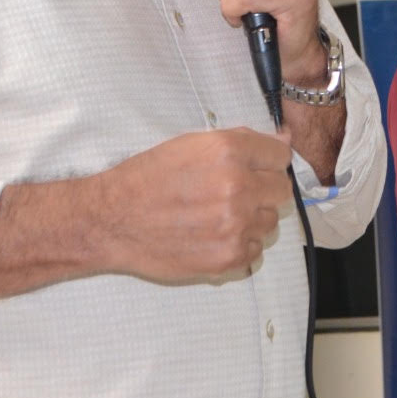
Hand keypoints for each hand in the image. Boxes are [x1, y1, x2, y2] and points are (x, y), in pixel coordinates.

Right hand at [93, 128, 294, 281]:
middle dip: (263, 191)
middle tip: (234, 195)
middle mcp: (237, 187)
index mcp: (229, 152)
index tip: (255, 169)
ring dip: (251, 220)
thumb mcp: (192, 144)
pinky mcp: (229, 257)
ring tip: (217, 217)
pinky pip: (255, 251)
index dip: (267, 163)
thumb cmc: (148, 178)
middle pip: (282, 190)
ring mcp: (235, 225)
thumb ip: (243, 141)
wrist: (112, 220)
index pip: (281, 156)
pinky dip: (239, 245)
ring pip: (270, 222)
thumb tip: (285, 140)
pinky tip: (212, 237)